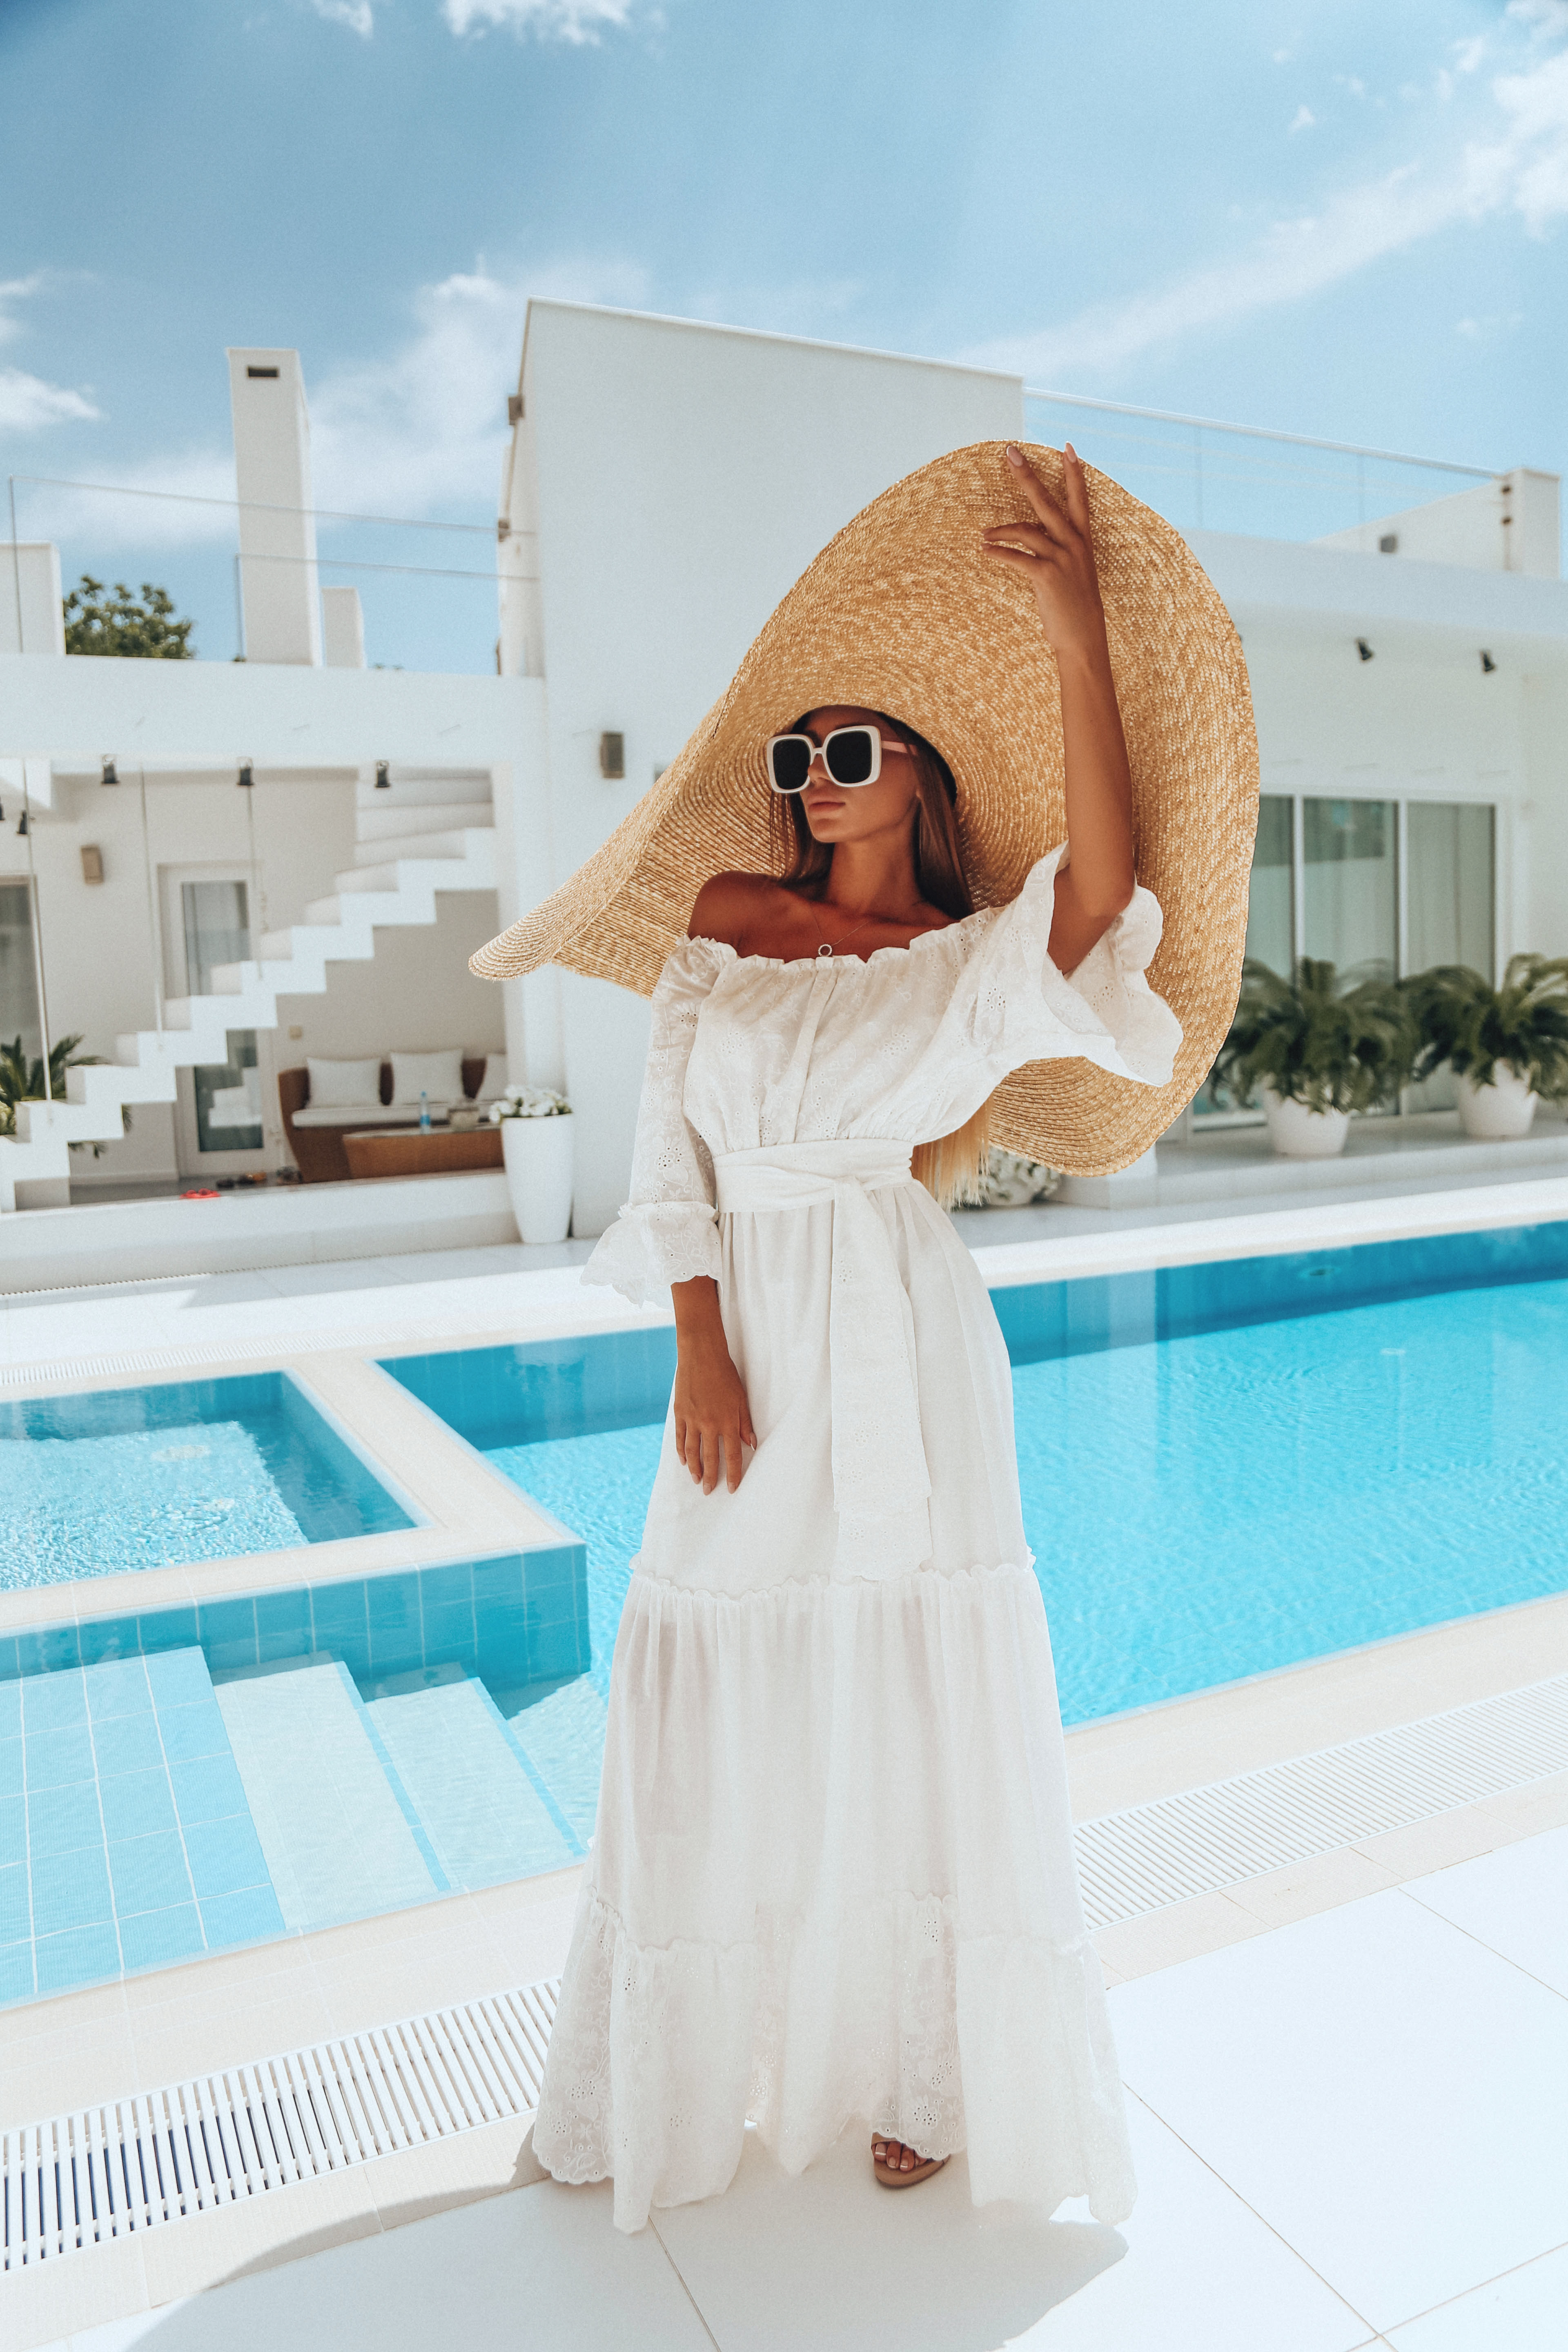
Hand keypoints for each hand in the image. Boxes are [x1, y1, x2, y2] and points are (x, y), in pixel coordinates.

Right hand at [671, 1276, 756, 1493]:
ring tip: (696, 1480)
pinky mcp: (679, 1413)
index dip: (733, 1474)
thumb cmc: (726, 1375)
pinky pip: (680, 1438)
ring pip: (692, 1452)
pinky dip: (681, 1452)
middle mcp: (709, 1424)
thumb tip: (752, 1445)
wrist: (702, 1355)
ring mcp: (691, 1420)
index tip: (732, 1488)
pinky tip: (683, 1461)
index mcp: (728, 1422)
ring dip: (694, 1469)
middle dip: (711, 1477)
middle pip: (710, 1458)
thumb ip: (745, 1424)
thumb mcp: (741, 1399)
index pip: (732, 1455)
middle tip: (709, 1491)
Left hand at [981, 444, 1107, 662]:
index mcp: (1082, 540)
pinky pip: (1016, 558)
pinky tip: (985, 552)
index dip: (1074, 472)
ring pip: (1025, 529)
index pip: (1079, 498)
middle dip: (1027, 475)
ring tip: (984, 535)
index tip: (1067, 447)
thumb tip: (1032, 536)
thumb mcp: (1072, 572)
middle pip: (1047, 501)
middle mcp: (1074, 544)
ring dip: (1000, 530)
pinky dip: (998, 553)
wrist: (1084, 639)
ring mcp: (1061, 558)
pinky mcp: (1046, 576)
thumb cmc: (1075, 608)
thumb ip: (1057, 550)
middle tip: (1010, 452)